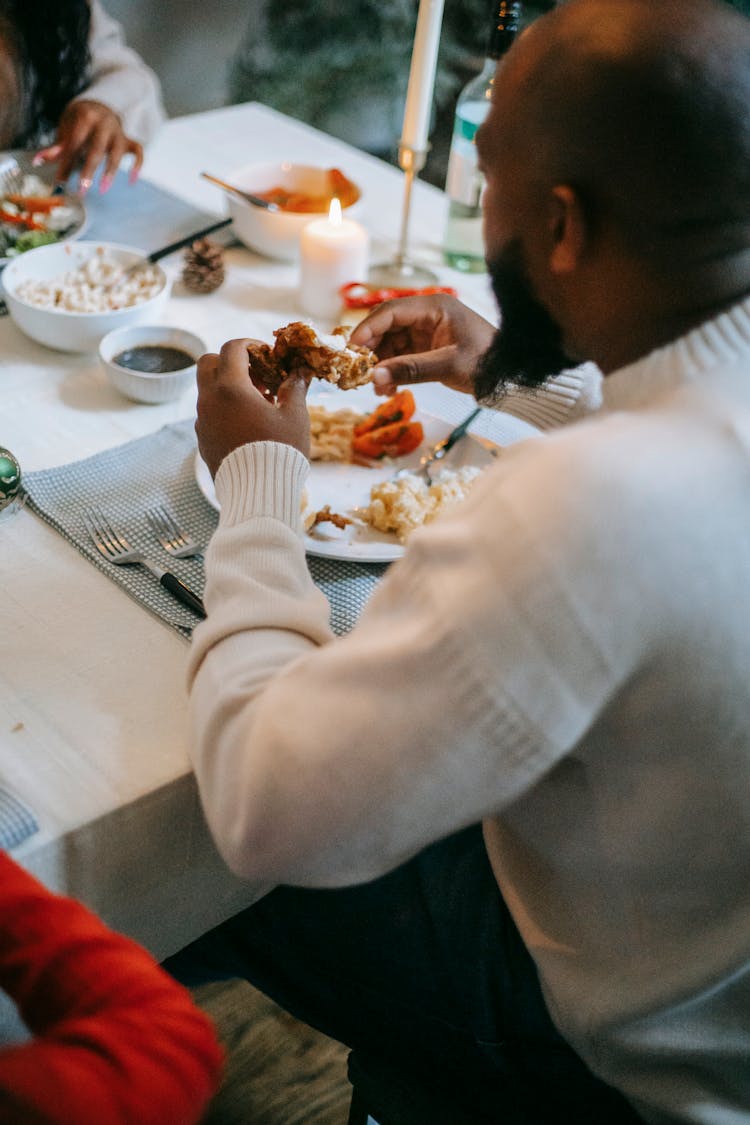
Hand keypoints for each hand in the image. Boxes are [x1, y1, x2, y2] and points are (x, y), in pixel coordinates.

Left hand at [33, 100, 142, 193]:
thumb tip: (38, 161)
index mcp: (86, 116)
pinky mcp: (129, 140)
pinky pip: (138, 151)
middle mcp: (105, 123)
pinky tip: (131, 180)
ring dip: (110, 172)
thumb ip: (58, 145)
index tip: (61, 180)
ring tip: (102, 189)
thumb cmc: (79, 121)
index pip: (76, 142)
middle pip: (97, 148)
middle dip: (89, 170)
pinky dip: (137, 165)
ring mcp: (119, 132)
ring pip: (117, 152)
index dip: (67, 161)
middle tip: (82, 189)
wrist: (99, 105)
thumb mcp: (66, 127)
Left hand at [196, 339, 310, 477]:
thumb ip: (295, 387)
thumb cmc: (280, 450)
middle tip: (258, 376)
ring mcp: (202, 421)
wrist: (257, 493)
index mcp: (230, 387)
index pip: (232, 348)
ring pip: (208, 389)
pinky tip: (249, 424)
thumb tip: (300, 371)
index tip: (268, 355)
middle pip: (209, 362)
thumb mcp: (294, 415)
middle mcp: (209, 400)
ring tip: (259, 404)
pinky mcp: (203, 440)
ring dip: (229, 387)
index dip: (251, 345)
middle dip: (231, 362)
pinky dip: (225, 408)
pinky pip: (209, 412)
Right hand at [349, 293, 495, 396]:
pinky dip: (392, 371)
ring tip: (377, 388)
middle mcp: (427, 315)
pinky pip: (401, 356)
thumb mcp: (448, 366)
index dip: (368, 329)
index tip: (351, 350)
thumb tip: (374, 376)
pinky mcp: (428, 348)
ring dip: (381, 364)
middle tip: (359, 373)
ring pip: (392, 343)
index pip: (391, 312)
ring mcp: (427, 331)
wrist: (509, 377)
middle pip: (387, 326)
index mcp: (435, 307)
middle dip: (372, 350)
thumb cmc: (486, 364)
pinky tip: (387, 389)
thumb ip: (411, 369)